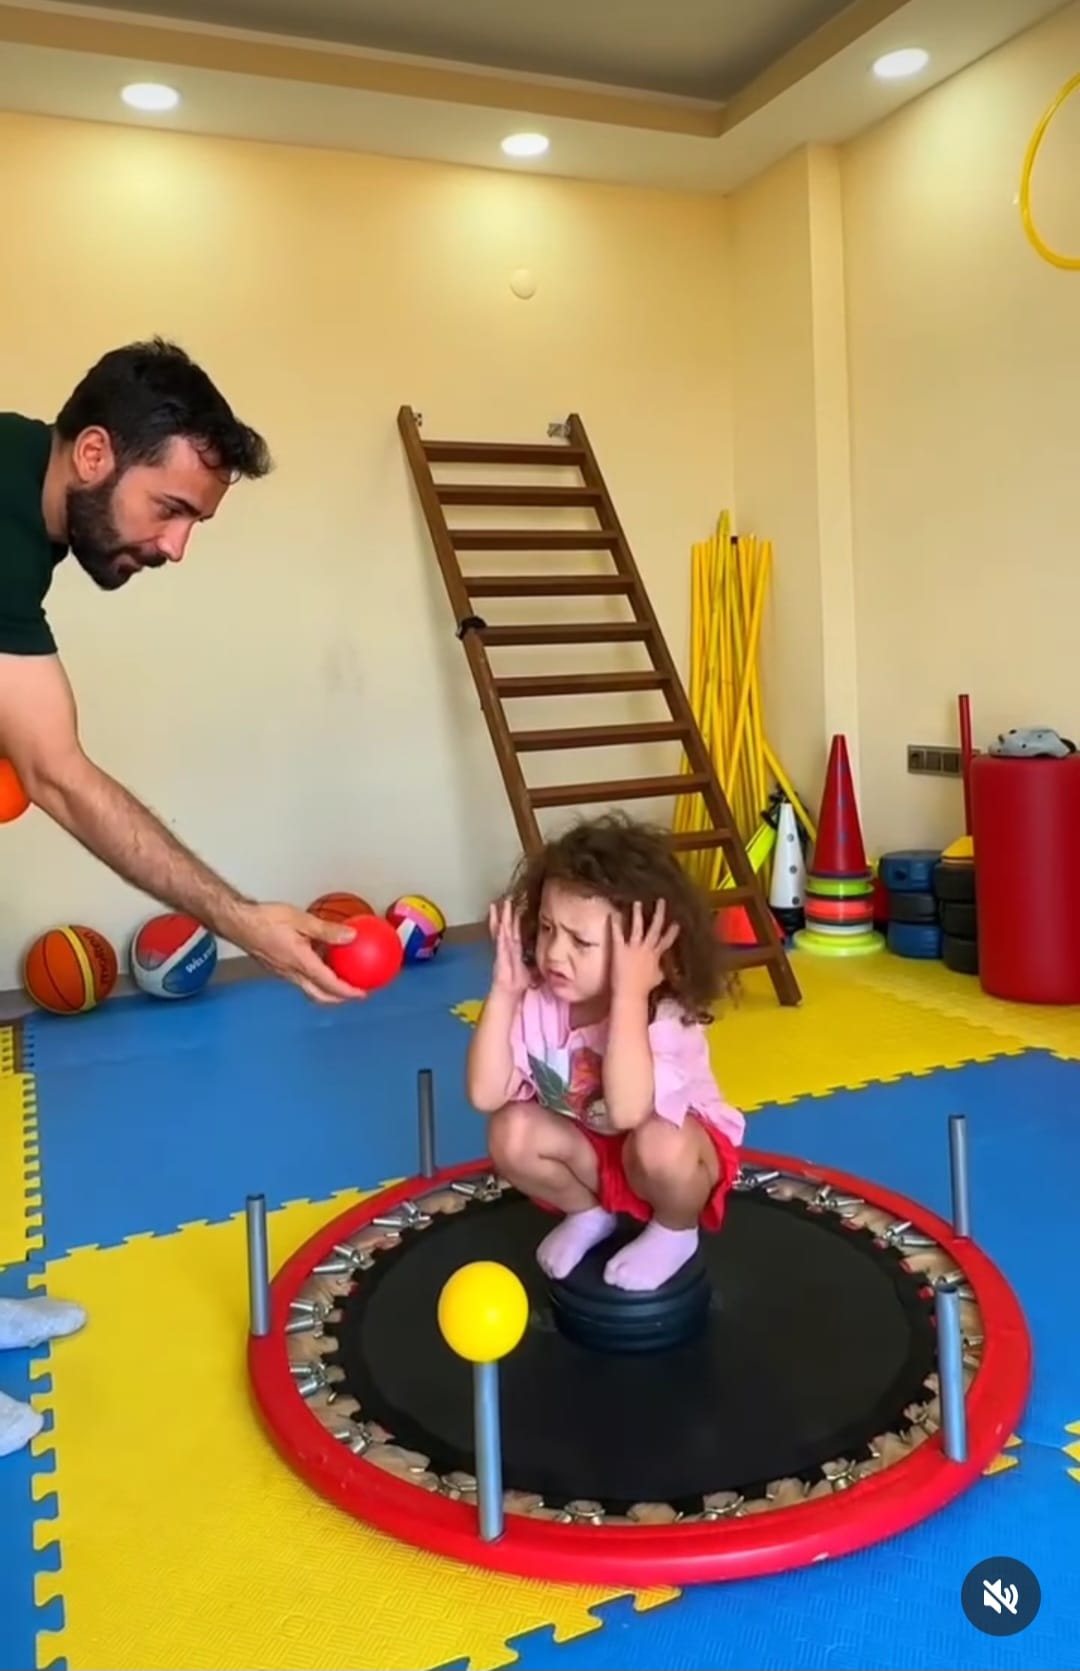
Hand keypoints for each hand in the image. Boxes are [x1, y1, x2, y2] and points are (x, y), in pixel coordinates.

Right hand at [231, 902, 366, 1003]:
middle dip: (339, 998)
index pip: (329, 984)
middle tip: (355, 992)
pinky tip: (321, 961)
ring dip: (327, 989)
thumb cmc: (265, 920)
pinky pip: (301, 978)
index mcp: (300, 962)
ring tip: (342, 979)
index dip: (347, 992)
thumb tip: (351, 935)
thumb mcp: (301, 920)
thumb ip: (327, 930)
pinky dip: (315, 977)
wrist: (238, 923)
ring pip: (310, 988)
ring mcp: (283, 973)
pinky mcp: (278, 968)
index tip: (363, 993)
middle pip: (320, 995)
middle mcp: (291, 973)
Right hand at [488, 897, 531, 995]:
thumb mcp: (530, 971)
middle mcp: (507, 948)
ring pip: (502, 931)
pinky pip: (500, 942)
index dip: (515, 921)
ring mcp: (502, 951)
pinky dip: (500, 933)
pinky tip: (501, 924)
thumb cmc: (517, 985)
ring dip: (501, 918)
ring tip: (500, 906)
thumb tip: (548, 963)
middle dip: (506, 914)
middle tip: (507, 900)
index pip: (515, 932)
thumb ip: (535, 964)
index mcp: (514, 951)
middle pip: (507, 928)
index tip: (517, 909)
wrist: (507, 994)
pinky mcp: (500, 957)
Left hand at [610, 899, 678, 999]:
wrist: (630, 993)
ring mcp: (633, 948)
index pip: (667, 941)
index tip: (677, 922)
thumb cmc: (643, 989)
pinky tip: (613, 914)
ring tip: (637, 902)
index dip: (672, 931)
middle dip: (659, 913)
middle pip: (655, 928)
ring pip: (638, 927)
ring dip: (638, 914)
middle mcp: (647, 949)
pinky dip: (615, 924)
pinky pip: (618, 934)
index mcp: (656, 956)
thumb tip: (667, 970)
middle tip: (661, 901)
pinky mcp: (620, 949)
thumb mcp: (657, 979)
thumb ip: (661, 971)